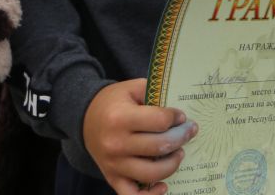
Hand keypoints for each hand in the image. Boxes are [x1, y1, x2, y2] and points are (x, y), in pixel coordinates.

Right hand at [82, 80, 194, 194]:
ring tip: (178, 153)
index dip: (176, 118)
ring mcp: (114, 164)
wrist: (85, 120)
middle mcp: (116, 143)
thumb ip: (154, 93)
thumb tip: (178, 112)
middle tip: (189, 132)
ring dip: (172, 164)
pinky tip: (163, 186)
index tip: (181, 117)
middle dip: (181, 138)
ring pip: (152, 173)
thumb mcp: (131, 88)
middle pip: (159, 146)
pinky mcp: (113, 178)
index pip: (159, 121)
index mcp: (120, 118)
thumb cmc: (113, 103)